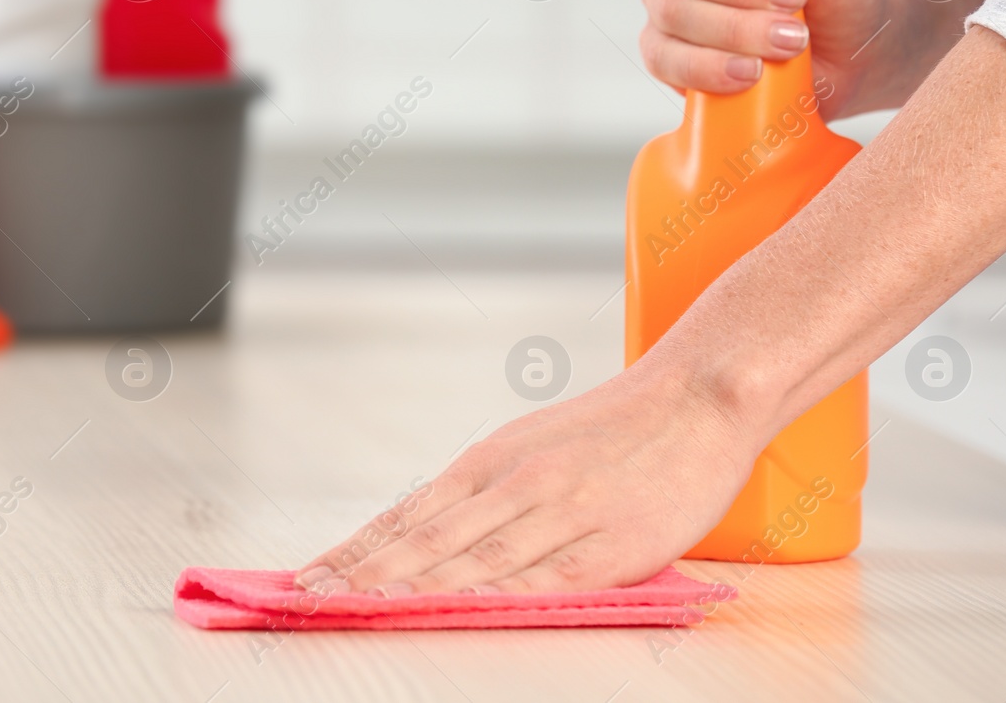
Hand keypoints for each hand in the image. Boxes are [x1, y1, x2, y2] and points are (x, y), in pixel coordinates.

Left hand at [296, 361, 756, 594]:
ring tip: (365, 609)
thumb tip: (421, 536)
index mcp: (492, 460)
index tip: (307, 577)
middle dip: (366, 573)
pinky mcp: (616, 540)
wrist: (698, 397)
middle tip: (311, 599)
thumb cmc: (613, 428)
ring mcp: (565, 510)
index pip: (410, 514)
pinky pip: (552, 574)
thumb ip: (482, 491)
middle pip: (430, 538)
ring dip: (417, 586)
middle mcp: (517, 482)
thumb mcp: (532, 445)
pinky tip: (467, 608)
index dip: (357, 550)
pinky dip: (505, 593)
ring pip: (478, 557)